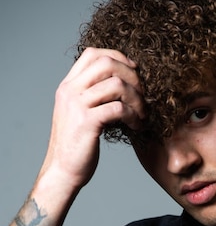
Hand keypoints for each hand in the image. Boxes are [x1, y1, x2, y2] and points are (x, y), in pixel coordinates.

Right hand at [42, 47, 144, 190]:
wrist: (63, 171)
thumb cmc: (77, 145)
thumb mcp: (79, 114)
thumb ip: (93, 97)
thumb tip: (121, 84)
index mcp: (68, 86)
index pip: (92, 54)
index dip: (117, 57)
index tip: (133, 73)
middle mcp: (70, 91)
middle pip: (107, 64)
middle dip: (132, 76)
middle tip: (143, 95)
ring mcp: (77, 106)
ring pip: (117, 85)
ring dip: (137, 99)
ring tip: (142, 114)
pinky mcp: (87, 122)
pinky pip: (119, 108)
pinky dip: (134, 116)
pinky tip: (137, 126)